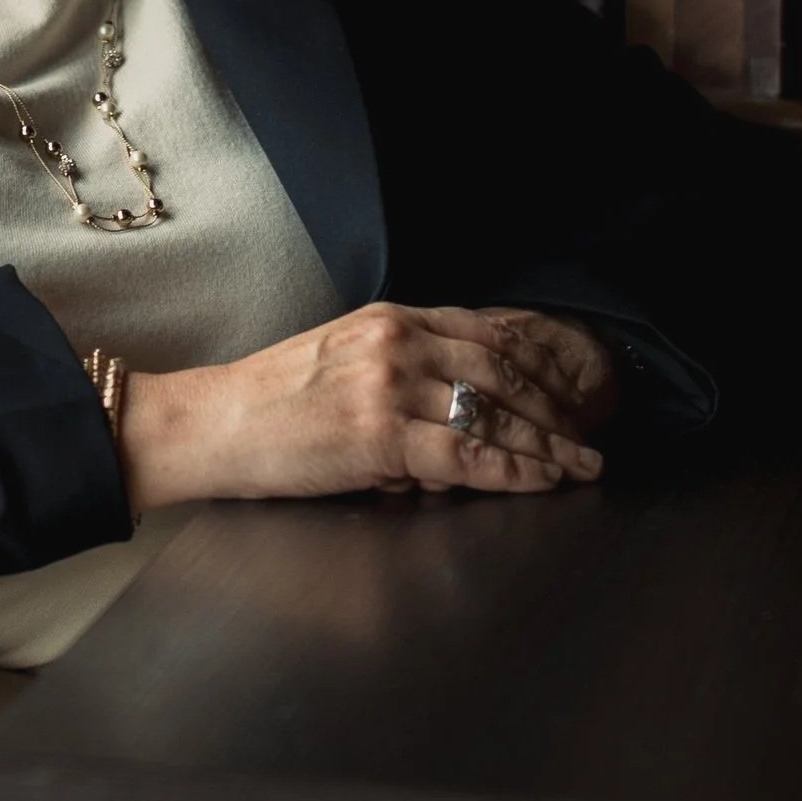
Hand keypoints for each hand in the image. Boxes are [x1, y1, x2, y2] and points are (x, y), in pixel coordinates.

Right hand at [117, 303, 615, 515]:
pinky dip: (512, 470)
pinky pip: (466, 455)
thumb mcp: (340, 358)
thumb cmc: (268, 403)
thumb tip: (453, 409)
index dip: (538, 365)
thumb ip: (399, 369)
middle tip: (590, 438)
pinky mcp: (379, 434)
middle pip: (504, 371)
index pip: (487, 333)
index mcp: (390, 318)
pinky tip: (540, 482)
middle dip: (555, 409)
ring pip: (494, 413)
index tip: (570, 391)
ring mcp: (389, 385)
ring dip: (547, 444)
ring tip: (580, 466)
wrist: (211, 423)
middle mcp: (397, 342)